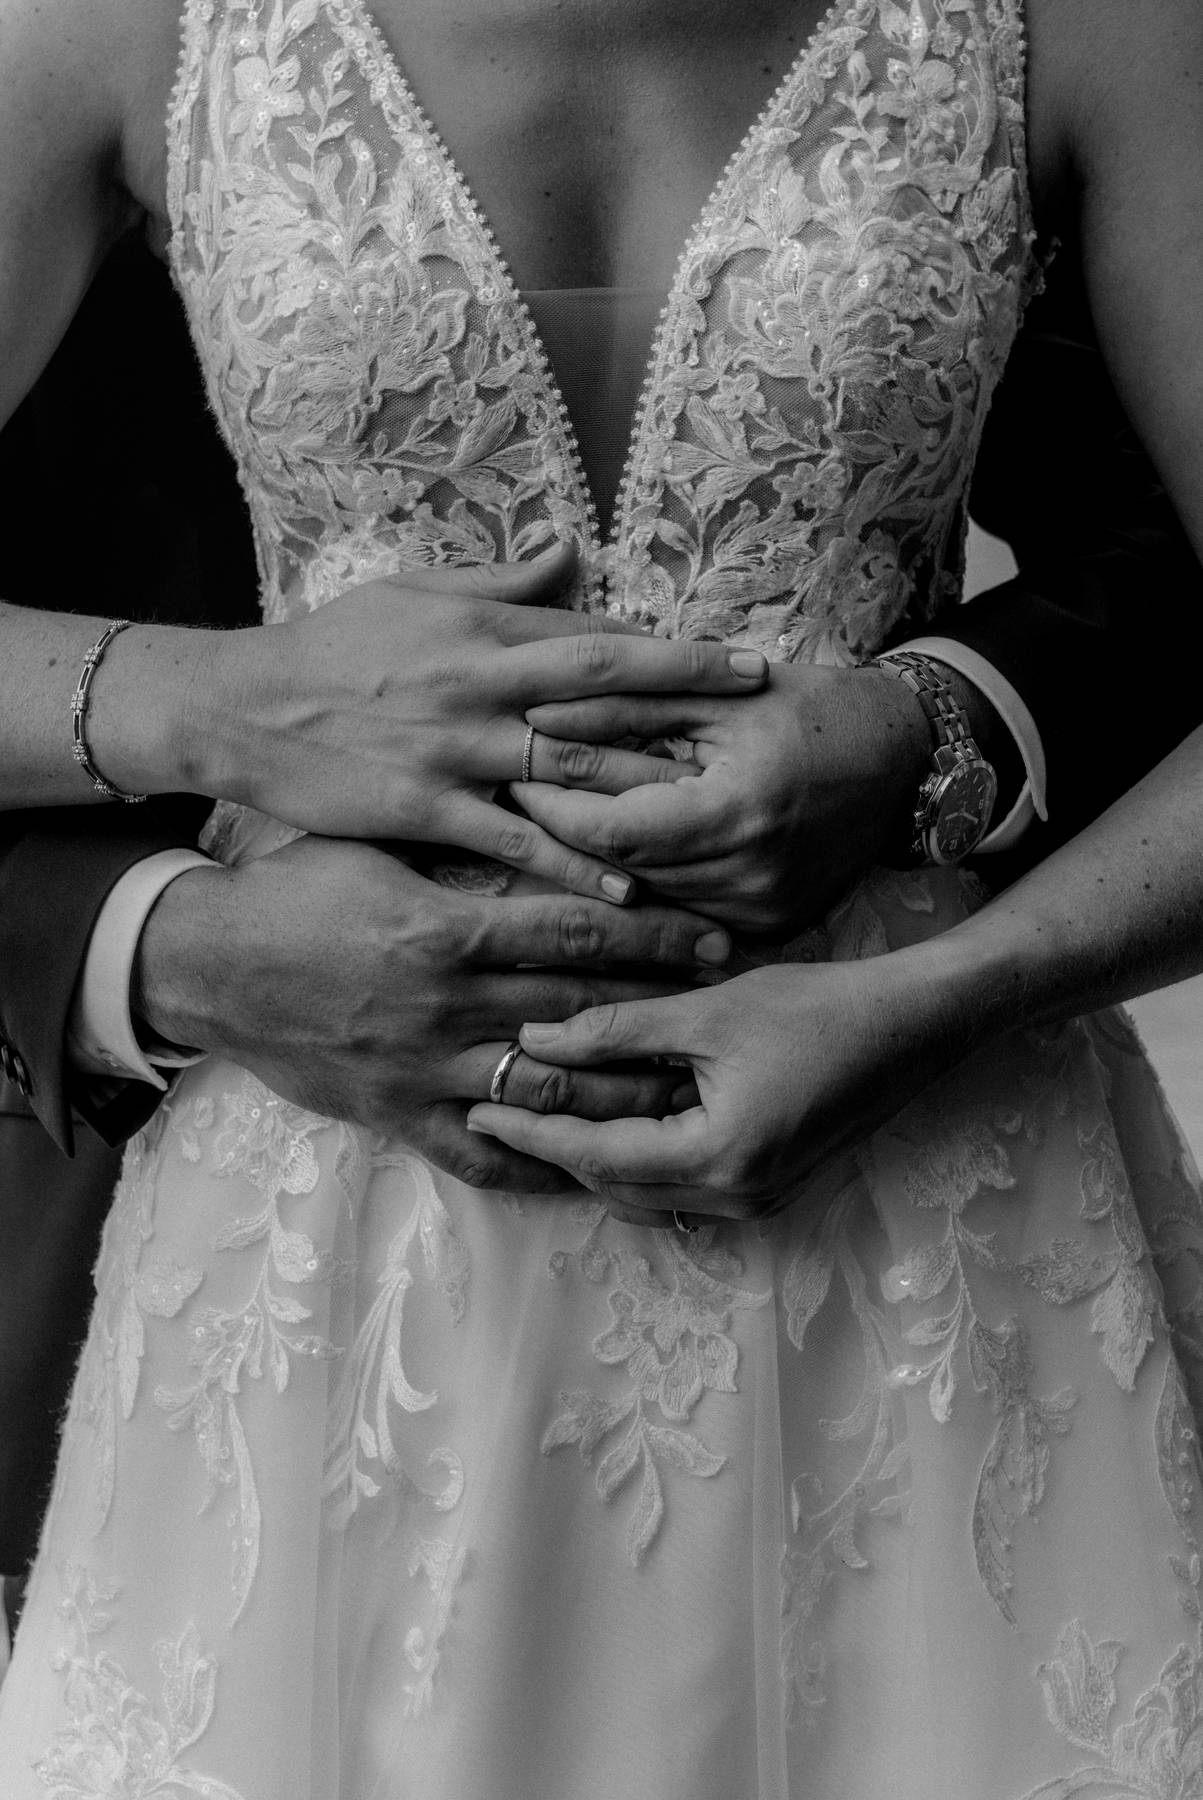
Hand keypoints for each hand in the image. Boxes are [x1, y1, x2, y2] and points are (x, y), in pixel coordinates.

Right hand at [134, 835, 728, 1192]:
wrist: (207, 966)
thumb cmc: (293, 892)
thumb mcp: (379, 847)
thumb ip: (464, 850)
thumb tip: (550, 824)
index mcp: (447, 929)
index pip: (576, 933)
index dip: (654, 935)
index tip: (714, 936)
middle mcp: (447, 1007)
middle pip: (582, 1011)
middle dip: (663, 1010)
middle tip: (731, 1009)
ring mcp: (425, 1071)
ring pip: (549, 1092)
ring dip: (624, 1092)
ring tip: (687, 1088)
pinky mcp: (399, 1117)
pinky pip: (482, 1153)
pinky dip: (541, 1162)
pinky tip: (593, 1167)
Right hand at [202, 543, 766, 903]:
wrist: (245, 706)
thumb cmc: (334, 647)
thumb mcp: (416, 593)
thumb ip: (503, 581)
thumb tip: (572, 548)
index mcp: (485, 630)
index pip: (601, 638)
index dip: (680, 653)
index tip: (747, 667)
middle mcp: (481, 684)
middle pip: (606, 694)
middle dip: (691, 708)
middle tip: (767, 729)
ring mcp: (455, 749)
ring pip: (569, 766)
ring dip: (648, 787)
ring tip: (719, 812)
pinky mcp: (424, 807)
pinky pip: (513, 838)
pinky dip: (570, 859)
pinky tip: (626, 883)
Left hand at [466, 951, 958, 1222]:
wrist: (913, 1025)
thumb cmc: (818, 1008)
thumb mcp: (707, 1012)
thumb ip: (616, 1030)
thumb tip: (535, 1039)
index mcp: (716, 1158)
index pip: (595, 1154)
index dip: (531, 1130)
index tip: (477, 1104)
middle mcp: (736, 1197)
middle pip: (615, 1186)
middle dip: (554, 1148)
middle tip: (498, 1106)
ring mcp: (758, 1200)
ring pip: (646, 1192)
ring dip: (595, 1156)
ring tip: (543, 1111)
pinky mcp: (770, 1185)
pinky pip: (682, 1186)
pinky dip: (639, 1157)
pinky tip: (613, 1117)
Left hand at [512, 662, 927, 934]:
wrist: (904, 759)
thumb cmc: (811, 708)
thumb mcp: (715, 694)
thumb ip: (622, 707)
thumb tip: (533, 717)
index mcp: (739, 809)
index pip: (612, 829)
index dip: (555, 808)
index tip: (520, 778)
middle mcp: (753, 875)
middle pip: (623, 870)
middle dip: (569, 833)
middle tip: (524, 797)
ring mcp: (764, 911)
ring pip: (648, 898)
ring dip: (606, 863)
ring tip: (571, 819)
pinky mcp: (771, 927)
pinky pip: (686, 911)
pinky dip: (655, 882)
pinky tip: (634, 850)